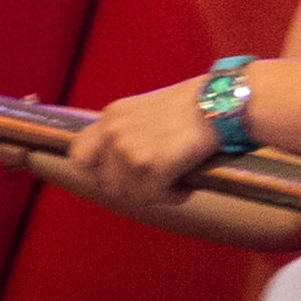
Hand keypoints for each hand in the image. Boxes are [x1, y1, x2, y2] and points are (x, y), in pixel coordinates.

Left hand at [57, 78, 220, 207]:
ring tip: (175, 182)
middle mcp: (113, 132)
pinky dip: (172, 196)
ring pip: (127, 195)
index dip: (98, 171)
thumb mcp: (146, 111)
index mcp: (112, 116)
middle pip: (104, 183)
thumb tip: (120, 168)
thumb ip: (126, 133)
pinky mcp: (151, 165)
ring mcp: (129, 149)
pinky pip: (153, 198)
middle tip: (156, 182)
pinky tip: (186, 185)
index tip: (119, 175)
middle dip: (130, 188)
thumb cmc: (195, 106)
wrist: (221, 102)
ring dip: (153, 195)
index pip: (79, 155)